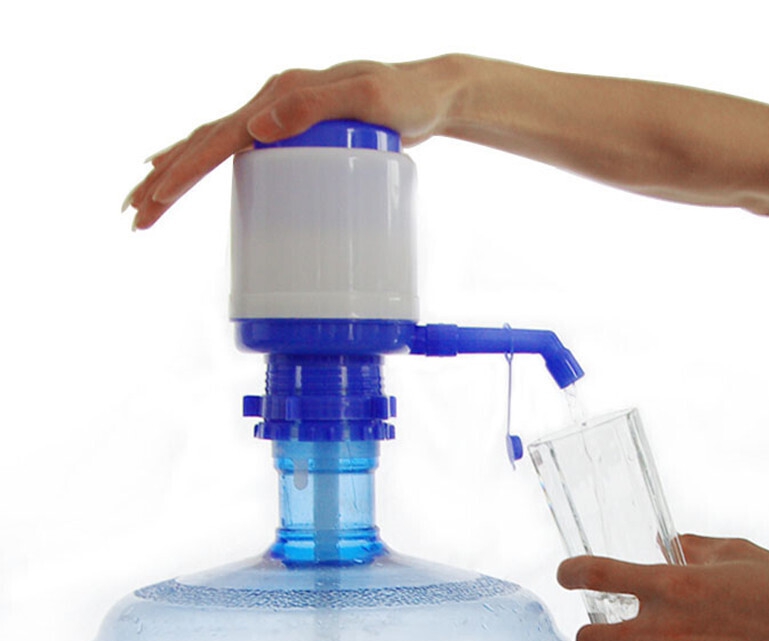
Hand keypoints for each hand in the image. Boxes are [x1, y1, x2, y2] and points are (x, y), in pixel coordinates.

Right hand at [124, 56, 463, 228]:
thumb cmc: (407, 99)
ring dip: (177, 173)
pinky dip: (209, 163)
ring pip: (215, 144)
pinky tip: (196, 174)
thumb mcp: (370, 99)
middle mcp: (273, 100)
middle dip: (166, 180)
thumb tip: (257, 127)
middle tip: (134, 215)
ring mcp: (281, 114)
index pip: (219, 136)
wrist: (431, 96)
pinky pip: (239, 149)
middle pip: (205, 141)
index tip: (155, 201)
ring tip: (146, 201)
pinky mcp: (293, 132)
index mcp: (281, 93)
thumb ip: (316, 105)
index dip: (184, 170)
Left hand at [557, 535, 768, 640]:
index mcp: (672, 585)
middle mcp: (666, 628)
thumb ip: (688, 545)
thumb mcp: (732, 551)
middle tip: (591, 622)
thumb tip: (664, 543)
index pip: (598, 575)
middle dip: (582, 632)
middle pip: (590, 639)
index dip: (569, 572)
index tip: (565, 573)